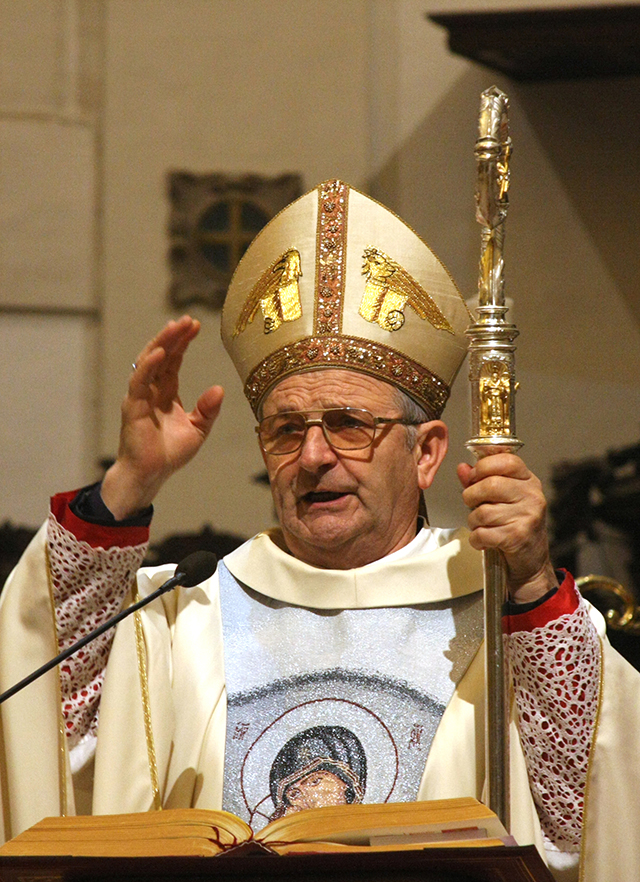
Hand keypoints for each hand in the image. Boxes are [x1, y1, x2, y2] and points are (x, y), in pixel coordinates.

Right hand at [101, 316, 223, 518]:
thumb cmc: (170, 454)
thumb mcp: (198, 429)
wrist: (151, 474)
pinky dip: (148, 365)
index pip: (174, 360)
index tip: (196, 325)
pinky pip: (139, 381)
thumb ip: (208, 410)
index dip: (183, 343)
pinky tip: (159, 352)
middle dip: (174, 336)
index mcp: (166, 392)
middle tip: (188, 320)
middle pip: (162, 355)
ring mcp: (140, 396)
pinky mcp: (133, 406)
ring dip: (162, 343)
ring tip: (176, 327)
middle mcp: (152, 390)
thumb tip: (219, 389)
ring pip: (149, 362)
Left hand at [457, 454, 556, 603]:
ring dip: (473, 521)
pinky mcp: (517, 537)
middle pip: (490, 485)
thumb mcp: (501, 498)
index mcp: (529, 481)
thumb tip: (462, 467)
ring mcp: (527, 517)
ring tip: (481, 525)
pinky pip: (482, 533)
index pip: (506, 460)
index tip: (474, 477)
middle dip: (471, 496)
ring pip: (483, 511)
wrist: (531, 561)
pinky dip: (476, 539)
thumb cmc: (514, 525)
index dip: (483, 467)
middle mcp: (532, 496)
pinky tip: (484, 540)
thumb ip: (480, 481)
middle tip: (473, 505)